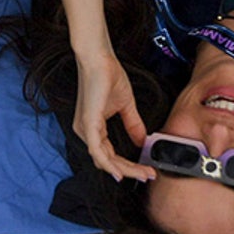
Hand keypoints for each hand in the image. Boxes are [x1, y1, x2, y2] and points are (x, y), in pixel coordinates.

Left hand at [73, 52, 153, 181]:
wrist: (99, 58)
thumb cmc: (107, 76)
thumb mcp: (125, 105)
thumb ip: (133, 125)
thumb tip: (143, 141)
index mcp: (93, 127)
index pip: (110, 154)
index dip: (129, 165)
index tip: (147, 169)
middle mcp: (86, 131)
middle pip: (108, 161)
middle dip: (130, 171)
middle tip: (148, 175)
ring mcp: (85, 129)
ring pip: (104, 160)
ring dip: (125, 169)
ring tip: (143, 174)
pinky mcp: (88, 124)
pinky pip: (98, 151)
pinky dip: (110, 164)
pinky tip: (121, 172)